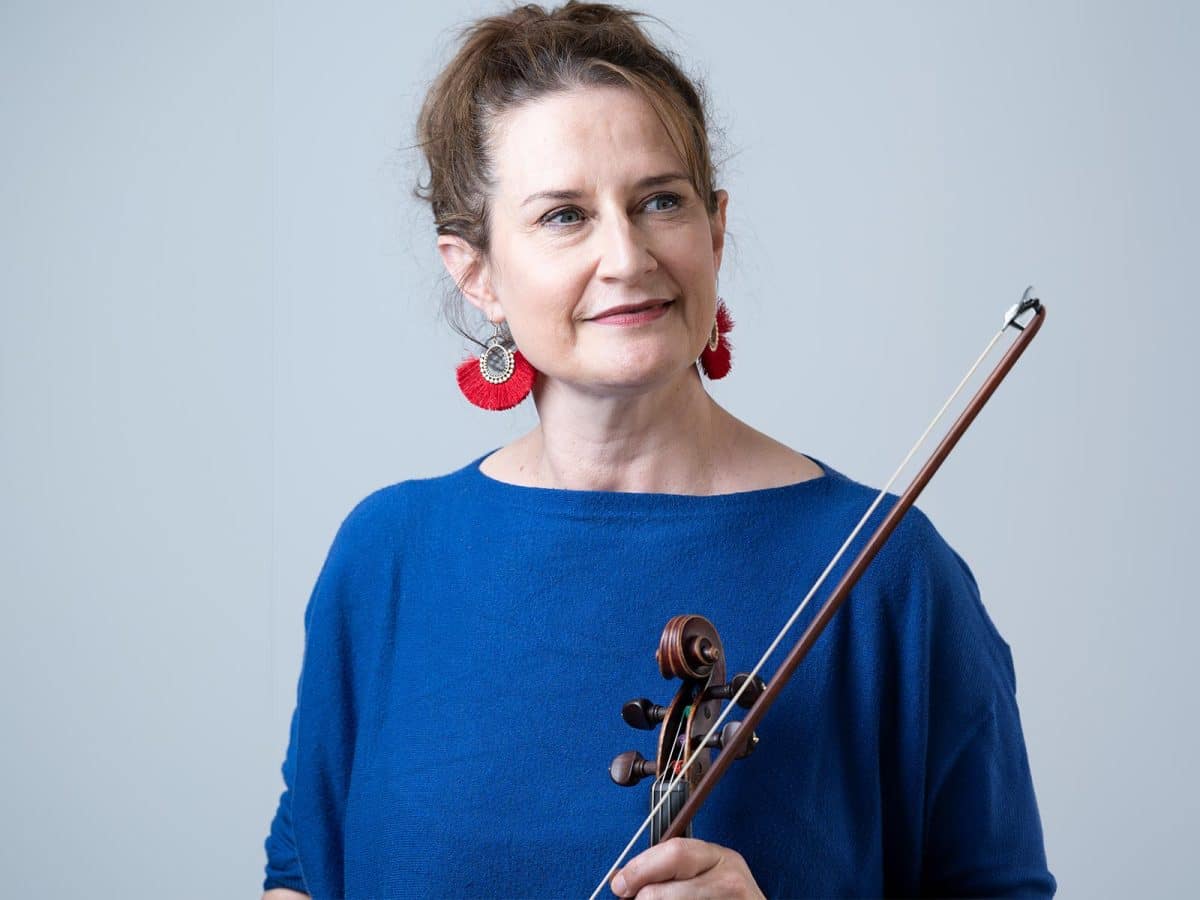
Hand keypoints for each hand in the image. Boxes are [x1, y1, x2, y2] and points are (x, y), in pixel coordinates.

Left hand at [610, 837, 764, 898]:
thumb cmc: (723, 897)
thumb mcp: (702, 874)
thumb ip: (667, 869)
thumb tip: (621, 878)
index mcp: (720, 857)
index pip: (674, 853)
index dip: (640, 868)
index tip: (619, 883)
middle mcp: (729, 880)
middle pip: (668, 890)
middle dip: (644, 897)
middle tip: (633, 899)